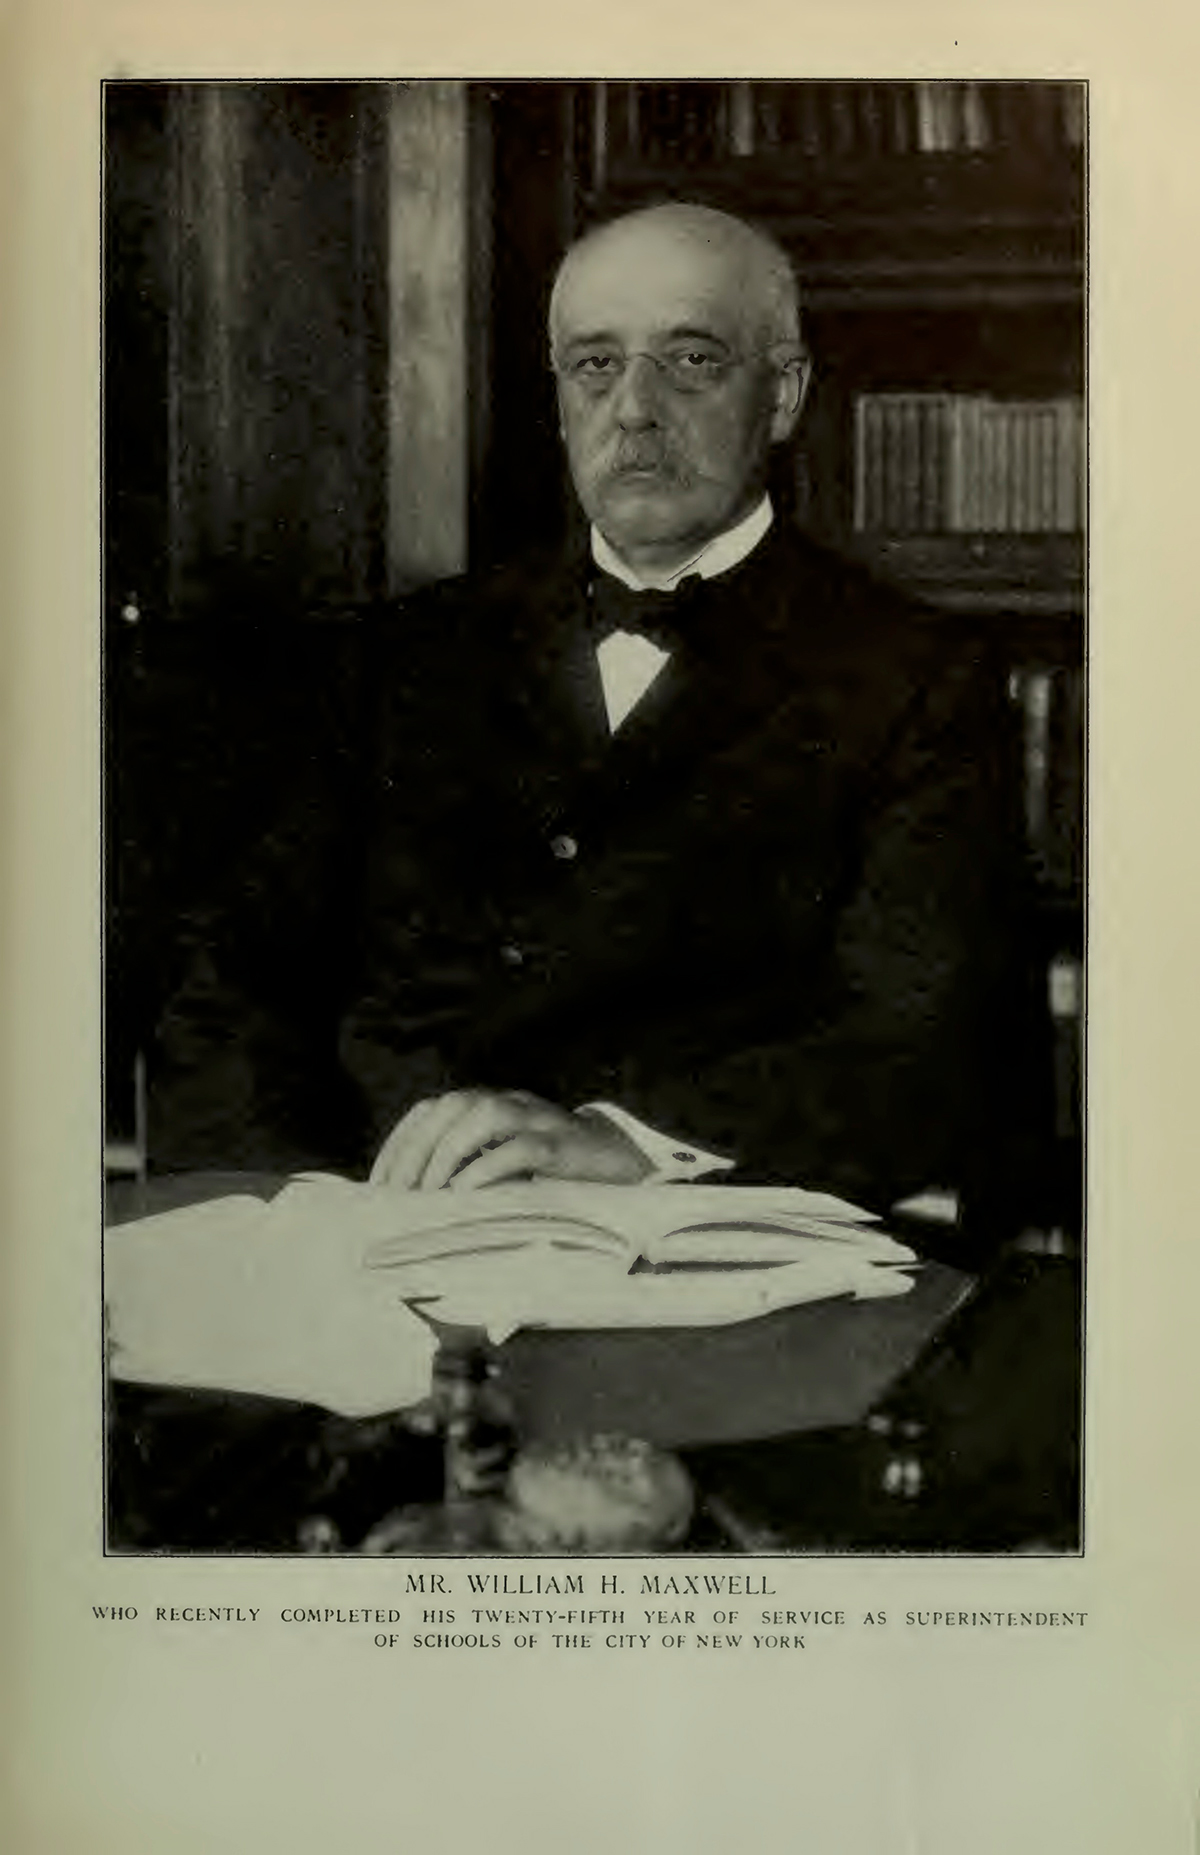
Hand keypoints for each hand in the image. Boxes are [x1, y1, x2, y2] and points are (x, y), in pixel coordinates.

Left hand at [369, 1089, 653, 1191]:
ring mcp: (539, 1120)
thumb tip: (412, 1205)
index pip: (431, 1110)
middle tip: (400, 1197)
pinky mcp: (565, 1146)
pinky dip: (488, 1168)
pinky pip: (521, 1147)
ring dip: (448, 1155)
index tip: (378, 1185)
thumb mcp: (504, 1170)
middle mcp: (510, 1103)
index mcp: (489, 1106)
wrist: (625, 1167)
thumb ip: (466, 1174)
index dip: (400, 1144)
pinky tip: (466, 1195)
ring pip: (482, 1117)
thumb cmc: (554, 1175)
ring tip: (431, 1195)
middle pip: (450, 1108)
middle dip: (417, 1152)